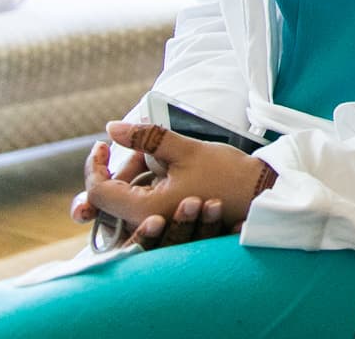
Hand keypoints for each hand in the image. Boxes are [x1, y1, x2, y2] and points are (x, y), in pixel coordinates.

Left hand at [85, 122, 273, 246]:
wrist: (260, 192)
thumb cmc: (227, 174)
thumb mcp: (185, 149)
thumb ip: (146, 138)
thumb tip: (112, 129)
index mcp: (146, 212)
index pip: (99, 193)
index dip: (94, 166)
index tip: (103, 144)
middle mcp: (148, 224)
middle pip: (111, 198)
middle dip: (118, 167)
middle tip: (137, 143)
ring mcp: (158, 224)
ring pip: (127, 199)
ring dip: (132, 174)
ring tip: (154, 152)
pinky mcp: (168, 220)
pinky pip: (143, 202)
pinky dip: (144, 182)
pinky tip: (160, 166)